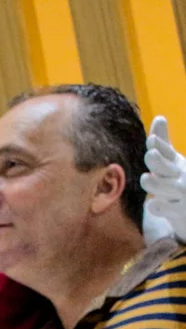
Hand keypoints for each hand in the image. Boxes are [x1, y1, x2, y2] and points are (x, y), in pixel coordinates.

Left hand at [141, 117, 185, 241]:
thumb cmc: (178, 180)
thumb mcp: (173, 161)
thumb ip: (163, 143)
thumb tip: (159, 117)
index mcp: (177, 163)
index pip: (167, 152)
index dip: (160, 146)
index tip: (152, 140)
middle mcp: (180, 176)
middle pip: (166, 168)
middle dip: (158, 161)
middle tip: (150, 154)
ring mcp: (180, 194)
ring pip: (165, 188)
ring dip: (156, 183)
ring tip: (146, 178)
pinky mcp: (179, 211)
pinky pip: (165, 209)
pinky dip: (159, 207)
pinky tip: (152, 204)